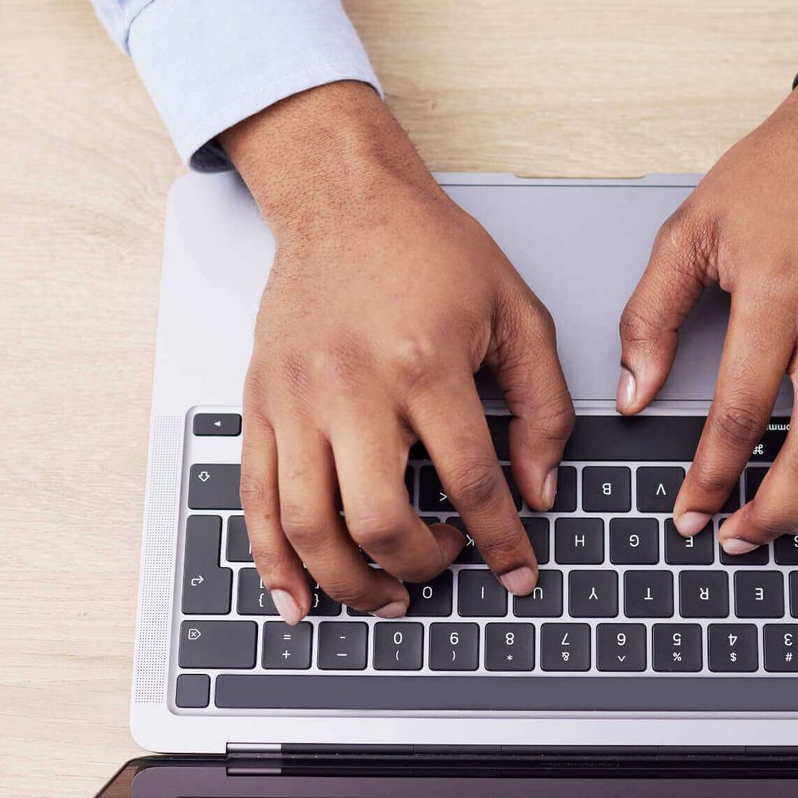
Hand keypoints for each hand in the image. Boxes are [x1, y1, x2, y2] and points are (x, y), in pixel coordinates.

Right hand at [221, 82, 573, 620]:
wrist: (342, 198)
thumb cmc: (427, 249)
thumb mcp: (515, 313)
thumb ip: (541, 406)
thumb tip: (539, 490)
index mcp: (425, 366)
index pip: (472, 485)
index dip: (503, 542)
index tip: (517, 573)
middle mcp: (352, 390)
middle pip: (381, 520)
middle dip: (422, 566)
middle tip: (448, 564)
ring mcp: (297, 402)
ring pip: (309, 527)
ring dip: (351, 581)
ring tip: (387, 596)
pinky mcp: (261, 405)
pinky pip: (255, 502)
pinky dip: (272, 563)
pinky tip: (297, 599)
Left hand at [618, 20, 797, 548]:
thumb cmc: (777, 175)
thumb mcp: (691, 229)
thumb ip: (651, 315)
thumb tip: (632, 396)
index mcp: (775, 293)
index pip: (738, 415)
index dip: (710, 479)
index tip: (691, 514)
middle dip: (773, 512)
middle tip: (741, 538)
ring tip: (795, 530)